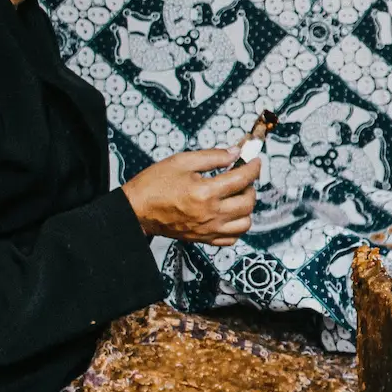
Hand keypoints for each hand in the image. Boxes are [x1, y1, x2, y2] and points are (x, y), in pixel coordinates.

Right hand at [122, 149, 259, 246]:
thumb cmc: (155, 184)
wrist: (136, 209)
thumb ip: (213, 156)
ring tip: (236, 197)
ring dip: (246, 208)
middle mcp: (210, 214)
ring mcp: (208, 229)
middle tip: (242, 178)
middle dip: (250, 187)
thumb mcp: (182, 161)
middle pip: (248, 203)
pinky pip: (231, 239)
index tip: (255, 162)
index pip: (242, 179)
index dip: (253, 167)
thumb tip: (236, 153)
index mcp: (205, 192)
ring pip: (245, 224)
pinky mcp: (203, 239)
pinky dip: (236, 227)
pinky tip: (228, 214)